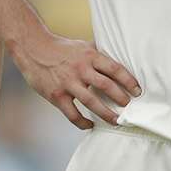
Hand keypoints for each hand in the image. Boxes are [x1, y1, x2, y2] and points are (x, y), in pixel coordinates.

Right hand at [9, 30, 140, 129]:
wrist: (33, 49)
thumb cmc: (61, 48)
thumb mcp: (82, 45)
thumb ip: (98, 54)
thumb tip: (119, 58)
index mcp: (89, 55)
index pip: (114, 68)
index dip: (128, 80)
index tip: (137, 90)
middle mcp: (80, 68)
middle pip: (106, 85)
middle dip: (121, 98)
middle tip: (129, 107)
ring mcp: (68, 82)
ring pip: (91, 102)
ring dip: (106, 113)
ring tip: (116, 121)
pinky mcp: (56, 95)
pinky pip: (72, 114)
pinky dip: (83, 122)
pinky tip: (90, 124)